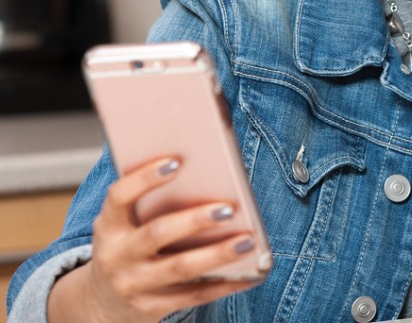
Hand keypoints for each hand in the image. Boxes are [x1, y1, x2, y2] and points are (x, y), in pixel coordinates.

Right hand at [48, 157, 261, 322]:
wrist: (102, 302)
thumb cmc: (129, 244)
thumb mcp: (126, 223)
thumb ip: (152, 201)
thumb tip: (209, 173)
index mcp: (108, 225)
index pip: (119, 196)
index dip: (144, 178)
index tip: (176, 162)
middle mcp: (116, 256)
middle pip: (157, 233)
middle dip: (195, 220)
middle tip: (230, 209)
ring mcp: (132, 285)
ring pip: (180, 268)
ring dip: (217, 254)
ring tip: (248, 241)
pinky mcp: (150, 308)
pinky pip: (193, 296)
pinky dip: (224, 284)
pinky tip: (250, 274)